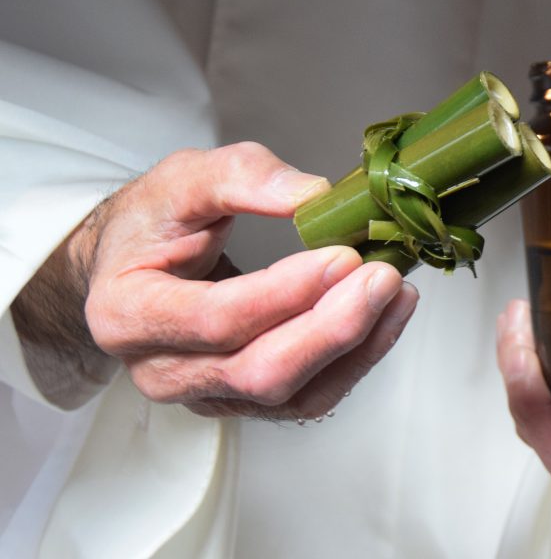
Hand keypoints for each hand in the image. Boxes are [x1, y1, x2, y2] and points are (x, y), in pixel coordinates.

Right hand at [16, 142, 417, 418]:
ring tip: (396, 293)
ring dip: (355, 346)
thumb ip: (239, 176)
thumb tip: (311, 195)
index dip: (285, 293)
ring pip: (292, 394)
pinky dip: (356, 360)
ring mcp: (207, 395)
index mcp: (129, 314)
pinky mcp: (247, 400)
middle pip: (260, 371)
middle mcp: (164, 371)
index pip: (215, 319)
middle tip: (382, 276)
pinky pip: (309, 397)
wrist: (139, 268)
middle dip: (332, 327)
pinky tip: (385, 318)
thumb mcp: (181, 180)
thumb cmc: (154, 226)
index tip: (341, 255)